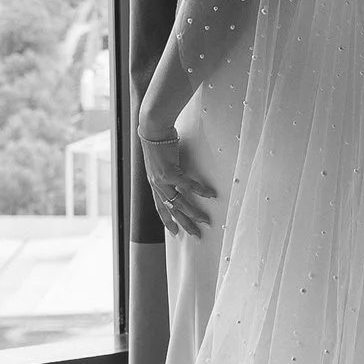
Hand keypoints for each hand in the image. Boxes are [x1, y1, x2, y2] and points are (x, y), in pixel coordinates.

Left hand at [140, 110, 213, 238]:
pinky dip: (200, 190)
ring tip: (205, 220)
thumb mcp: (160, 162)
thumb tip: (177, 175)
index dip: (167, 221)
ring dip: (193, 213)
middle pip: (172, 210)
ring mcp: (162, 180)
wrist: (153, 129)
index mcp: (154, 183)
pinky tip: (210, 195)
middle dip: (184, 224)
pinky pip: (188, 185)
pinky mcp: (170, 171)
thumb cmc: (158, 142)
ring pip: (179, 203)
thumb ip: (167, 172)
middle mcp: (156, 184)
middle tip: (196, 234)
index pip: (160, 207)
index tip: (175, 232)